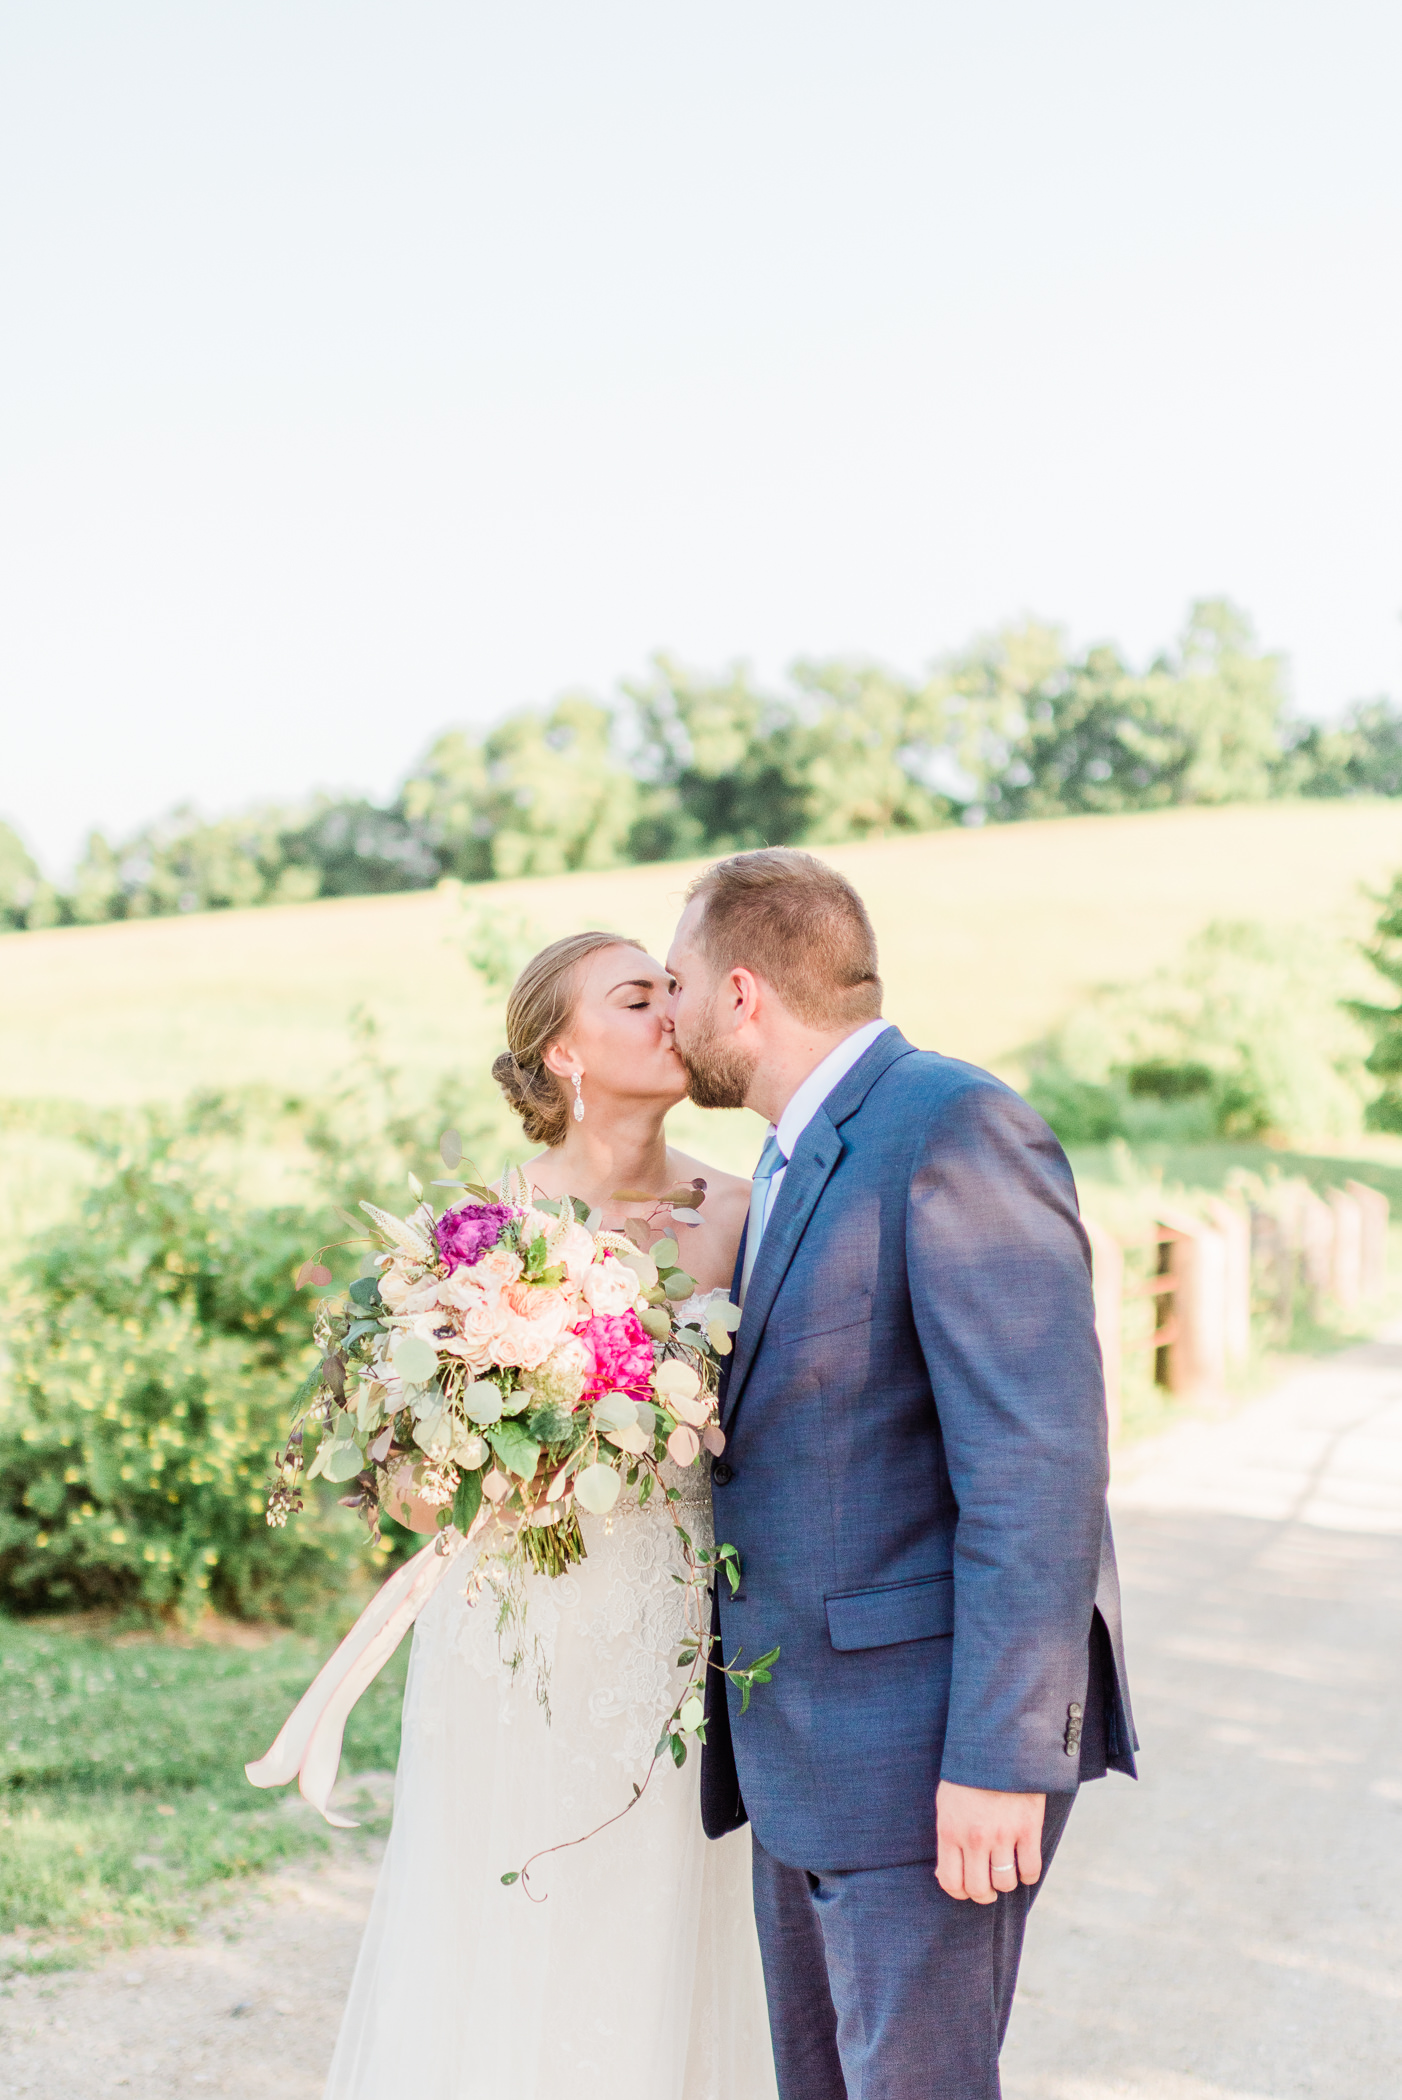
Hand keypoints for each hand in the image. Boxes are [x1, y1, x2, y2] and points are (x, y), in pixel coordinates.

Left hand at [935, 1781, 1045, 1904]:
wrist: (998, 1744)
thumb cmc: (969, 1774)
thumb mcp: (947, 1803)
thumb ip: (948, 1838)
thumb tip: (945, 1874)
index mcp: (950, 1830)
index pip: (951, 1882)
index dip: (959, 1892)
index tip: (966, 1887)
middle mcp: (975, 1838)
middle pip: (978, 1889)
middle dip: (983, 1894)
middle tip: (988, 1887)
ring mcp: (1003, 1834)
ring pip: (1004, 1883)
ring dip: (1005, 1883)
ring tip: (1005, 1872)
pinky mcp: (1028, 1828)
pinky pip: (1031, 1869)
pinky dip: (1028, 1874)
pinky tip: (1024, 1865)